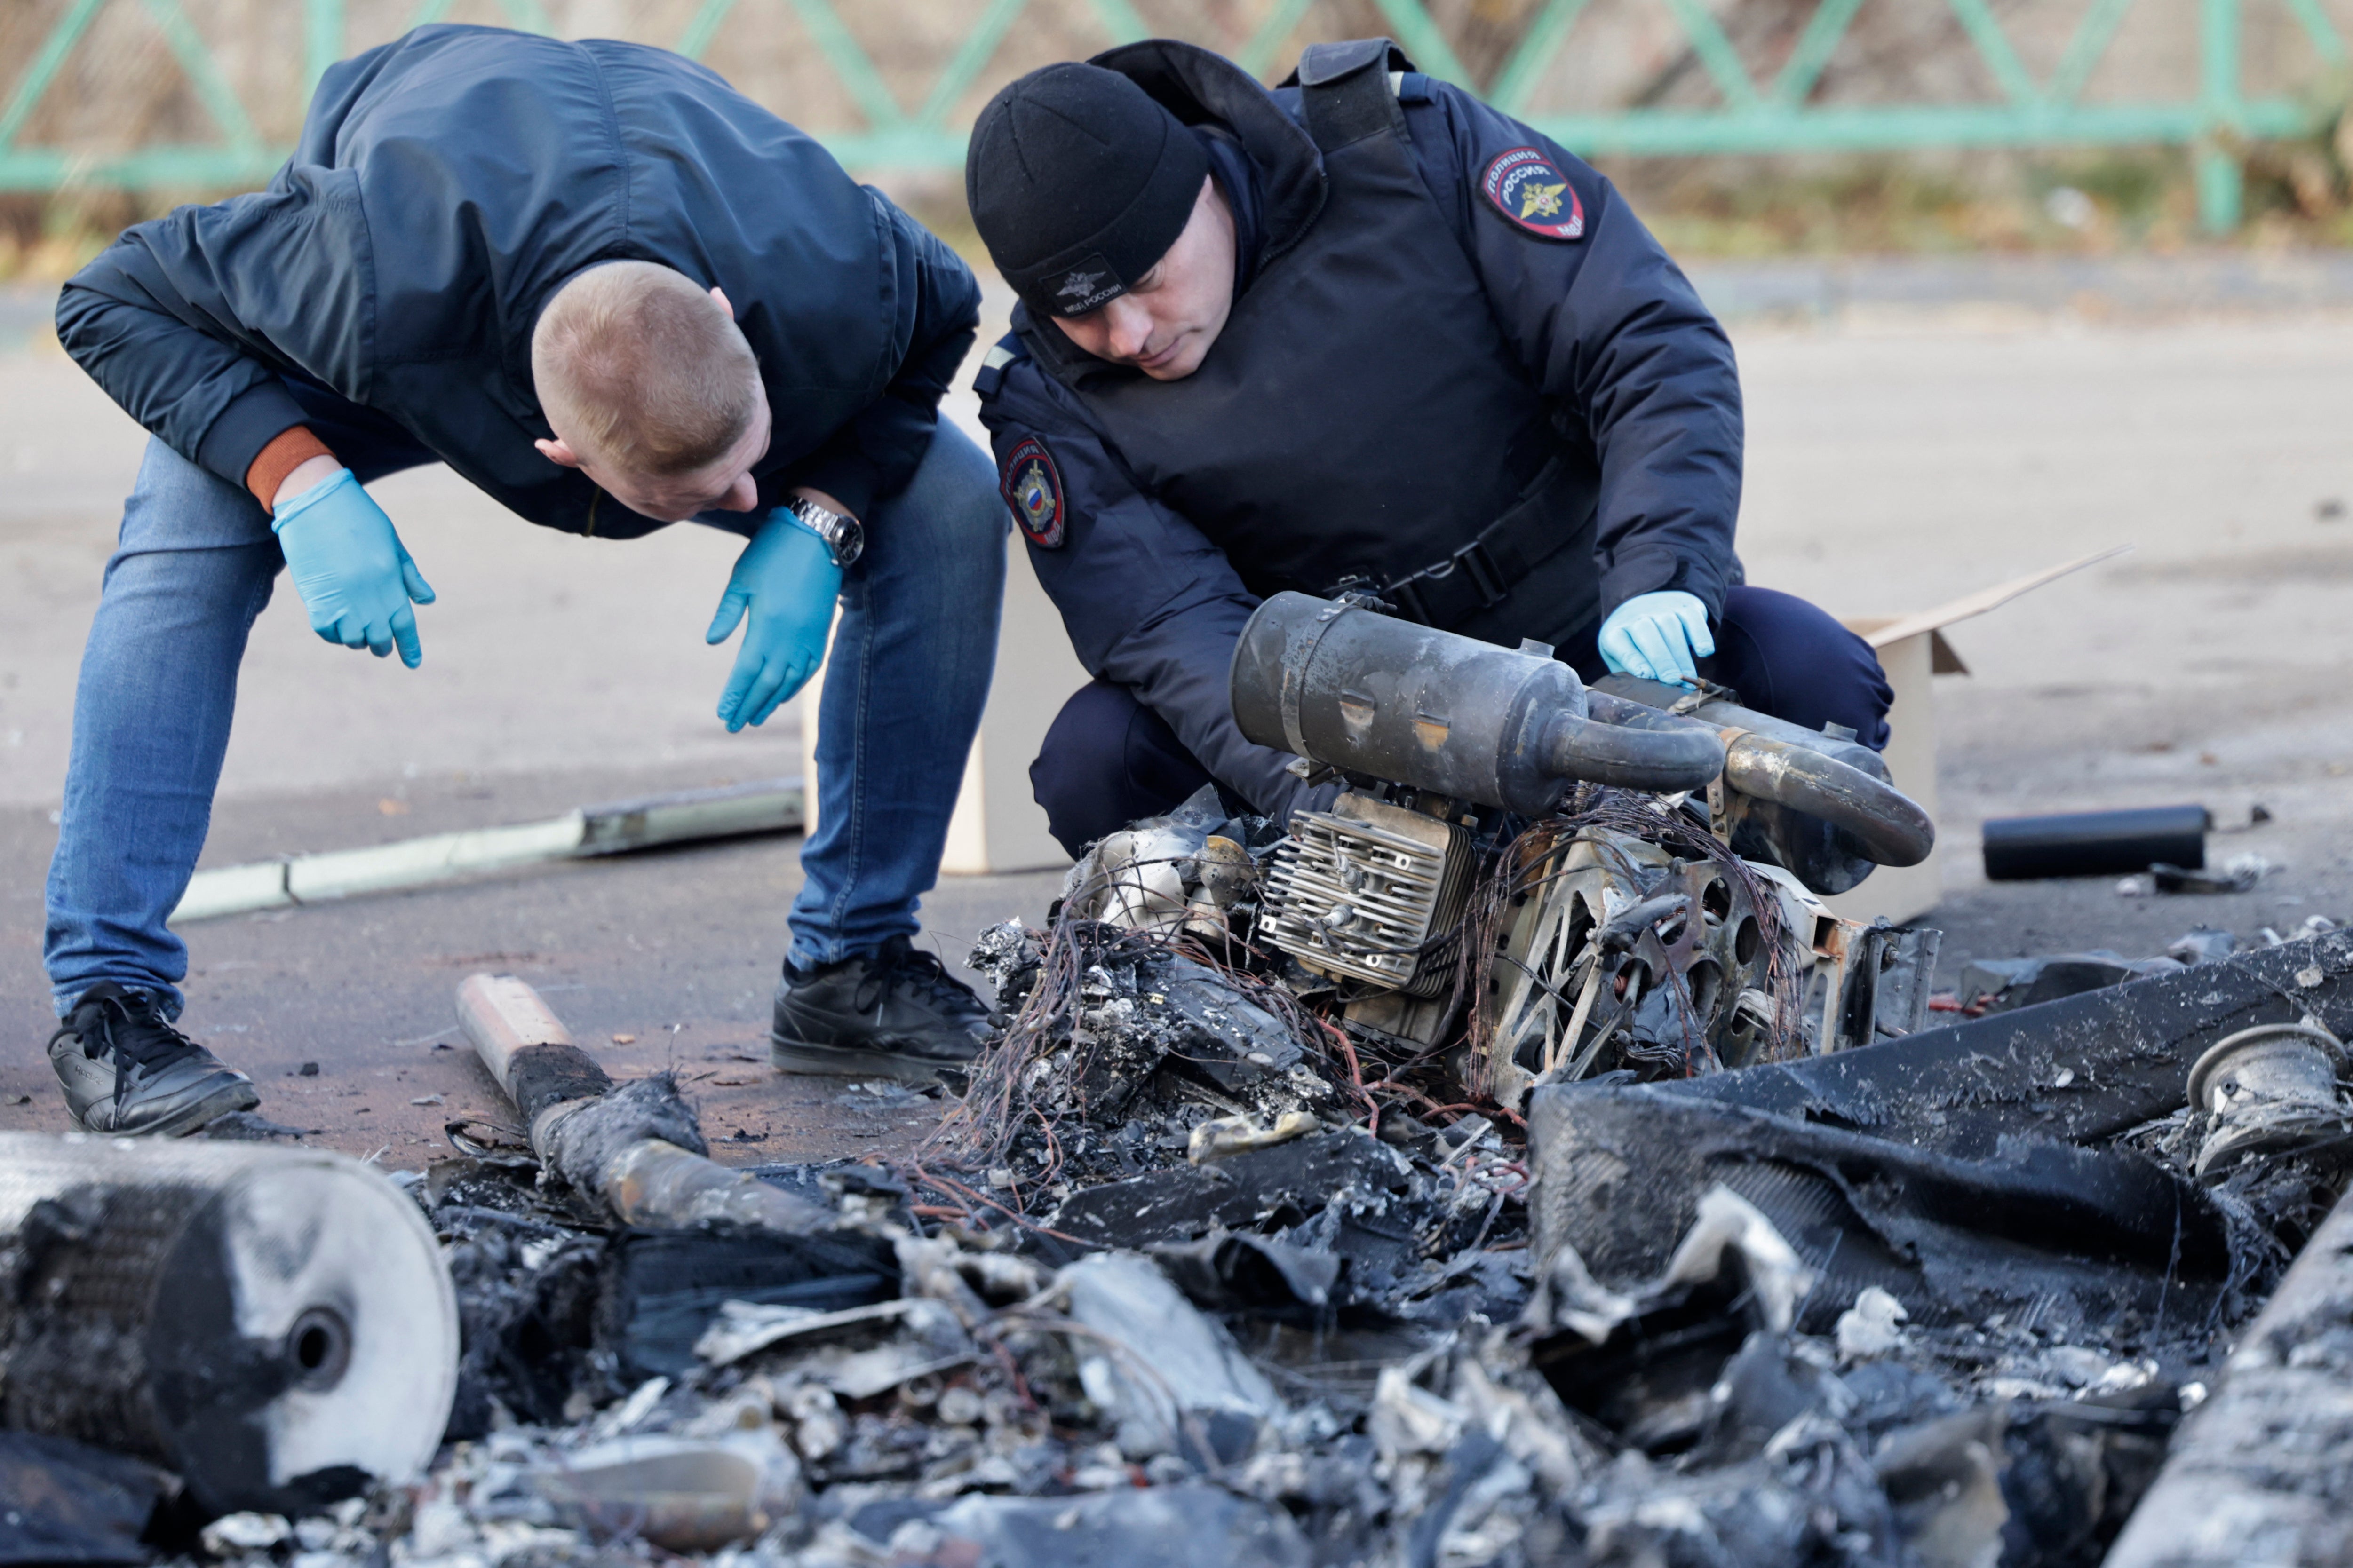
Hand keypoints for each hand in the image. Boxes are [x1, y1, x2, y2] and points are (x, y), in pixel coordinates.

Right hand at [271, 468, 435, 666]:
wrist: (315, 502)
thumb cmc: (358, 518)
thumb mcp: (391, 543)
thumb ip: (408, 576)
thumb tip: (427, 601)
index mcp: (390, 582)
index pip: (405, 624)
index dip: (410, 646)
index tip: (413, 663)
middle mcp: (368, 597)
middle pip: (380, 637)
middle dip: (383, 645)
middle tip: (382, 646)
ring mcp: (341, 602)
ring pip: (354, 639)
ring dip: (358, 639)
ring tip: (358, 630)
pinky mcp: (315, 602)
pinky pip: (328, 632)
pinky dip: (334, 634)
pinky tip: (337, 623)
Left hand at [705, 508, 843, 730]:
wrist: (817, 535)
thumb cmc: (773, 552)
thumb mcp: (742, 578)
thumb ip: (728, 613)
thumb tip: (713, 642)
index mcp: (767, 623)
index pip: (747, 669)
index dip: (735, 694)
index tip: (723, 713)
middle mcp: (791, 636)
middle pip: (768, 682)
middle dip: (750, 705)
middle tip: (734, 725)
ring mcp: (809, 636)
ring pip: (790, 680)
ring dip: (771, 701)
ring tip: (756, 717)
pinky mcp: (821, 632)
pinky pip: (809, 669)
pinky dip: (795, 686)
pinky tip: (783, 696)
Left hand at [1597, 590, 1713, 685]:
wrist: (1647, 606)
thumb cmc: (1634, 645)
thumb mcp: (1621, 659)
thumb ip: (1629, 676)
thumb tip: (1645, 696)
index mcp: (1615, 633)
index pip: (1619, 643)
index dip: (1634, 660)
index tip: (1647, 676)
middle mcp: (1637, 617)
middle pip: (1648, 635)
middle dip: (1662, 660)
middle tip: (1673, 681)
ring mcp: (1661, 609)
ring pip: (1672, 628)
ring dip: (1682, 655)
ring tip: (1689, 678)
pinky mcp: (1684, 606)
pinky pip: (1693, 619)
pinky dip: (1700, 635)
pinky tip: (1704, 652)